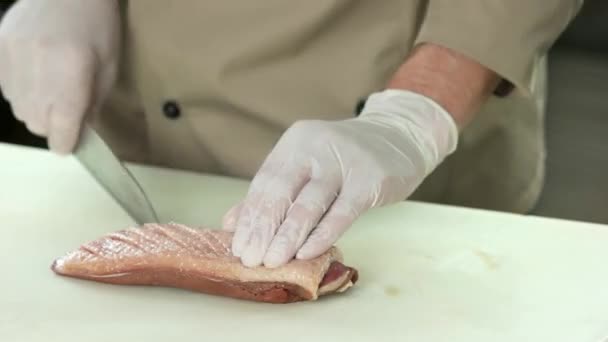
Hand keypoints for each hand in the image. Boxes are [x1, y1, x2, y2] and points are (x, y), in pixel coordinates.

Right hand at [0, 0, 119, 152]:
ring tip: (51, 90)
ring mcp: (13, 55)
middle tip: (65, 113)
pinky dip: (21, 91)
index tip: (68, 144)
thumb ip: (94, 104)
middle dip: (53, 126)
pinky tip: (36, 75)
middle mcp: (38, 66)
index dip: (65, 142)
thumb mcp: (109, 68)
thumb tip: (79, 133)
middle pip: (36, 123)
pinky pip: (5, 89)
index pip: (60, 126)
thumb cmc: (98, 27)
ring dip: (36, 109)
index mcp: (71, 71)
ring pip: (19, 109)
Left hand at [222, 89, 458, 267]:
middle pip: (282, 192)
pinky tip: (306, 254)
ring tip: (272, 262)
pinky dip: (322, 235)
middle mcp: (316, 146)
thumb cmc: (346, 158)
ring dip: (288, 237)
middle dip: (263, 229)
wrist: (399, 136)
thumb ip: (272, 193)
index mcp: (295, 142)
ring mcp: (345, 162)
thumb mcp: (308, 166)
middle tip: (250, 259)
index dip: (249, 216)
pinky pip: (341, 213)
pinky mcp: (370, 179)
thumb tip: (232, 223)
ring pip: (309, 205)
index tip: (237, 246)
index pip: (265, 182)